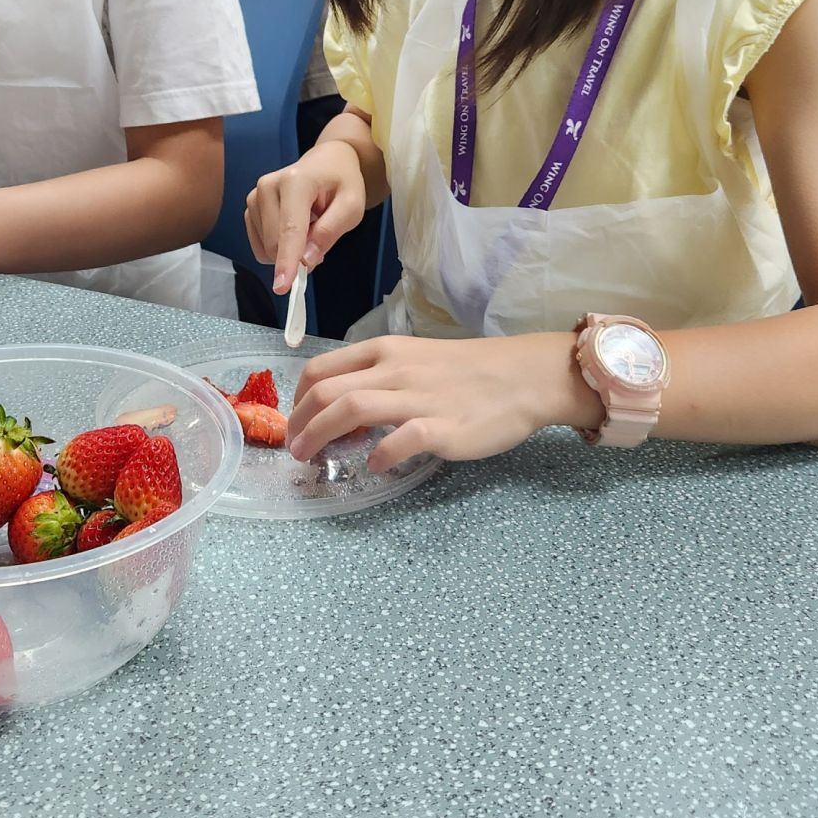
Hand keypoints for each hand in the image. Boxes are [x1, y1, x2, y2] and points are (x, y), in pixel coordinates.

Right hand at [245, 140, 366, 293]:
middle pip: (275, 242)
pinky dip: (278, 248)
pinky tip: (292, 230)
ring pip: (266, 247)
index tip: (282, 287)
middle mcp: (268, 186)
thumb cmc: (342, 183)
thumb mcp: (352, 207)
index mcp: (296, 181)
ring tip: (308, 227)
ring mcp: (255, 196)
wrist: (326, 163)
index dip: (287, 260)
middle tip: (320, 240)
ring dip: (289, 250)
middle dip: (297, 255)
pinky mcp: (250, 207)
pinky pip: (259, 246)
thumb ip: (330, 232)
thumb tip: (306, 260)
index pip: (290, 229)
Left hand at [288, 333, 602, 471]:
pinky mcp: (444, 427)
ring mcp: (419, 398)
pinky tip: (375, 465)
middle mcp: (395, 371)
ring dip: (321, 435)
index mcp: (385, 352)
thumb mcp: (415, 359)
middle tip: (294, 448)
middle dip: (300, 422)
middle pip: (327, 391)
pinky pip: (402, 439)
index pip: (321, 369)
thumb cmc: (467, 371)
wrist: (522, 375)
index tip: (296, 421)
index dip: (298, 398)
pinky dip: (380, 454)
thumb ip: (379, 377)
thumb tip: (341, 407)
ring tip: (310, 458)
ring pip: (352, 407)